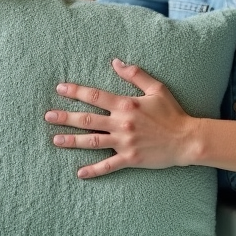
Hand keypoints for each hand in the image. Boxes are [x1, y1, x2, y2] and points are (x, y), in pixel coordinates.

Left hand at [45, 59, 200, 177]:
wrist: (187, 139)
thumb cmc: (172, 112)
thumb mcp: (156, 88)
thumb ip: (135, 74)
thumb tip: (115, 62)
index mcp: (127, 105)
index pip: (95, 96)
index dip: (76, 92)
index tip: (60, 89)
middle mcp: (122, 123)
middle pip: (87, 119)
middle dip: (65, 117)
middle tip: (48, 116)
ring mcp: (125, 142)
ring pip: (92, 142)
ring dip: (72, 141)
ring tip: (55, 139)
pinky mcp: (130, 158)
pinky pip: (108, 165)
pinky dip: (93, 170)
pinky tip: (79, 173)